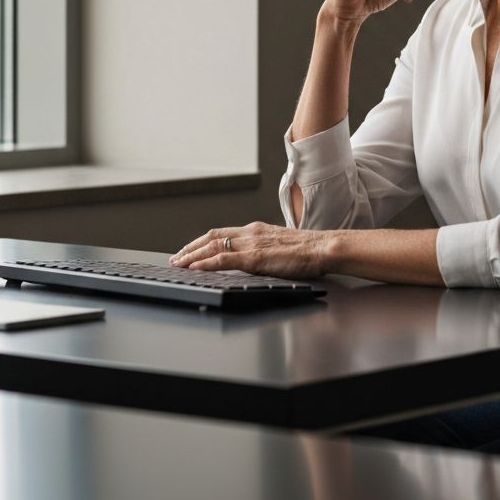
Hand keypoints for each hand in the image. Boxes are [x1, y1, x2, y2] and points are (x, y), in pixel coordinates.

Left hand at [169, 221, 329, 279]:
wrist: (323, 247)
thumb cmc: (309, 250)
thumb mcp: (280, 246)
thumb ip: (265, 250)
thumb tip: (256, 259)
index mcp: (257, 230)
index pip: (222, 233)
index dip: (202, 241)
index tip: (190, 249)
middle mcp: (250, 233)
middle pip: (212, 237)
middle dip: (191, 248)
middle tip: (176, 258)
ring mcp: (251, 244)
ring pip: (213, 247)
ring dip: (192, 256)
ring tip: (179, 264)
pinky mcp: (254, 257)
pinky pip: (223, 259)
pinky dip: (205, 263)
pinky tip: (194, 269)